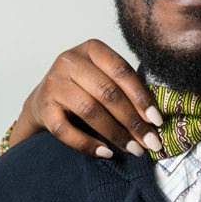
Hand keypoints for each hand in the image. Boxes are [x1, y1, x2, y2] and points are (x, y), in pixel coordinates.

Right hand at [10, 39, 163, 157]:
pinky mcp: (43, 108)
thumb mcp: (106, 77)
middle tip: (150, 141)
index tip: (157, 121)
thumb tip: (155, 120)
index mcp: (92, 48)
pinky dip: (88, 144)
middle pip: (108, 93)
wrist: (46, 98)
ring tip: (134, 149)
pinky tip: (106, 152)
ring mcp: (53, 83)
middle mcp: (70, 61)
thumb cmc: (86, 87)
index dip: (142, 98)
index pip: (122, 72)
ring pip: (90, 111)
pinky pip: (66, 131)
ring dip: (116, 135)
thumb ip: (128, 90)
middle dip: (133, 121)